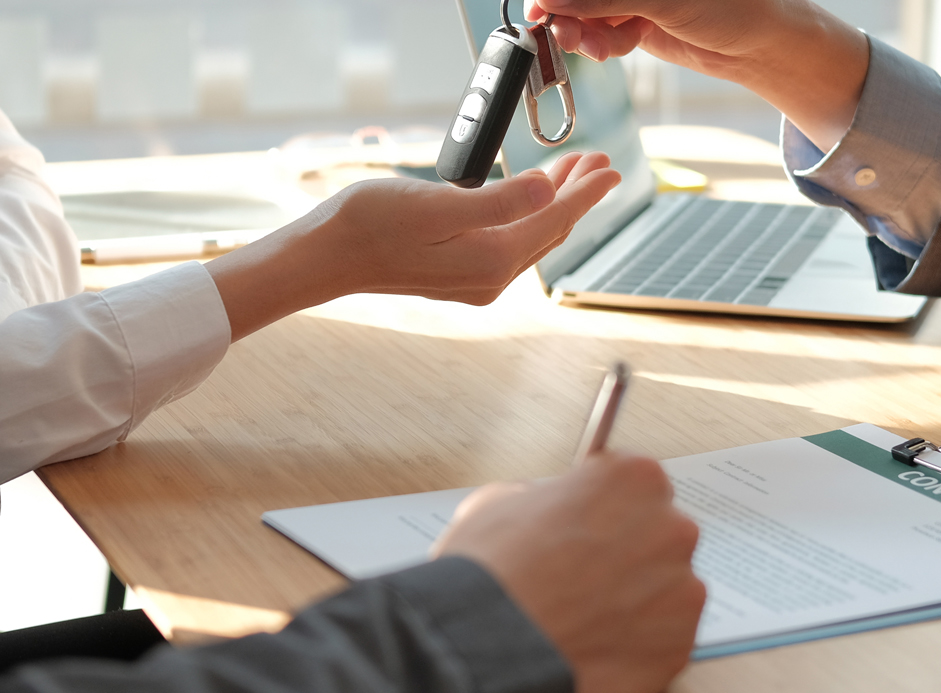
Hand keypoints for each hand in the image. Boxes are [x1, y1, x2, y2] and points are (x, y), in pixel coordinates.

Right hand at [206, 151, 620, 339]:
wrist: (328, 255)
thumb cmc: (372, 224)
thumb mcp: (438, 203)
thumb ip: (498, 200)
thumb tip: (547, 192)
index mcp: (492, 259)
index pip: (555, 220)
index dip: (587, 192)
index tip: (611, 168)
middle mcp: (491, 278)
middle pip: (549, 230)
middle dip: (576, 195)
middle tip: (597, 162)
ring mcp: (476, 282)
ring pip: (531, 237)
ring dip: (553, 204)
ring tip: (569, 174)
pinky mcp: (460, 276)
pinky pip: (510, 243)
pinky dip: (527, 217)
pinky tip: (526, 199)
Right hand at [435, 452, 704, 692]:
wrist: (488, 645)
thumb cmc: (491, 570)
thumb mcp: (501, 501)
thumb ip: (545, 498)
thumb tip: (550, 513)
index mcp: (636, 478)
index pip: (636, 484)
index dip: (605, 509)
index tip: (587, 526)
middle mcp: (673, 528)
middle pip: (659, 537)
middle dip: (627, 555)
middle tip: (582, 579)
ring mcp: (683, 590)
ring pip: (665, 592)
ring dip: (635, 602)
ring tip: (584, 621)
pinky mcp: (680, 645)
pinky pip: (664, 640)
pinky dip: (637, 646)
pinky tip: (596, 649)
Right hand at [529, 0, 867, 148]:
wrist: (763, 43)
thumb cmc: (729, 6)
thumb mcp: (661, 2)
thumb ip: (603, 2)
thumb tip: (551, 1)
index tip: (539, 7)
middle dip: (567, 12)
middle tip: (557, 32)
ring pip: (588, 13)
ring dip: (581, 33)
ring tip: (591, 47)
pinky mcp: (639, 21)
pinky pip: (604, 32)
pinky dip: (600, 45)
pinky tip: (607, 51)